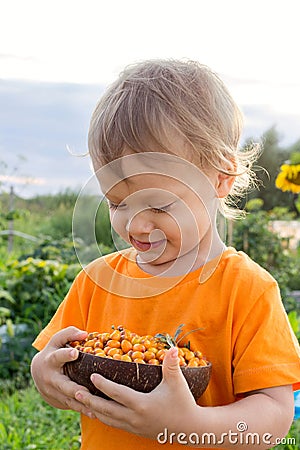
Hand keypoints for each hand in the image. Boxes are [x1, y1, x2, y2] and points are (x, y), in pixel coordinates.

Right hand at [31, 326, 94, 416]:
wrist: (38, 372)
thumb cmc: (54, 351)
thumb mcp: (58, 340)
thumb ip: (70, 334)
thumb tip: (85, 333)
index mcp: (51, 359)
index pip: (58, 356)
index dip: (66, 355)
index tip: (75, 353)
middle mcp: (51, 378)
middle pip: (63, 385)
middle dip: (74, 389)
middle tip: (85, 392)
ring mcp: (54, 392)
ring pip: (69, 399)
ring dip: (81, 404)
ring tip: (94, 408)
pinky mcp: (59, 401)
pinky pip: (72, 406)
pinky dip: (83, 410)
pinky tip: (95, 414)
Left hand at [74, 347, 198, 438]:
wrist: (190, 430)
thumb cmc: (183, 404)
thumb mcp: (177, 383)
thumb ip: (171, 365)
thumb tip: (172, 348)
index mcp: (141, 405)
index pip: (117, 394)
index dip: (103, 385)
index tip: (91, 376)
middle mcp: (134, 417)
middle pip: (106, 409)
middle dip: (89, 400)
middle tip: (74, 391)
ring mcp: (133, 426)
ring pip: (108, 419)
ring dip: (93, 410)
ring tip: (80, 401)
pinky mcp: (135, 431)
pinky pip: (114, 424)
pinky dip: (103, 417)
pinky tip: (97, 412)